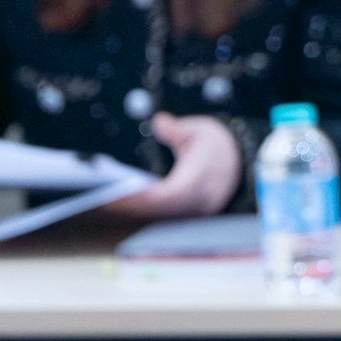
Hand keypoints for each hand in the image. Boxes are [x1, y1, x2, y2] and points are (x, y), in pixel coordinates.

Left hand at [103, 114, 242, 220]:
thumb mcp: (199, 131)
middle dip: (129, 208)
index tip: (118, 193)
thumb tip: (159, 121)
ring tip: (103, 204)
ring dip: (132, 213)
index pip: (167, 195)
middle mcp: (198, 202)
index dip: (141, 197)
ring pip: (159, 218)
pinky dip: (142, 213)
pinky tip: (121, 206)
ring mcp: (194, 212)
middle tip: (100, 202)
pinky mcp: (188, 216)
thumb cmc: (217, 145)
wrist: (240, 161)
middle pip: (158, 212)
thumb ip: (176, 130)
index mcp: (201, 181)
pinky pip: (163, 218)